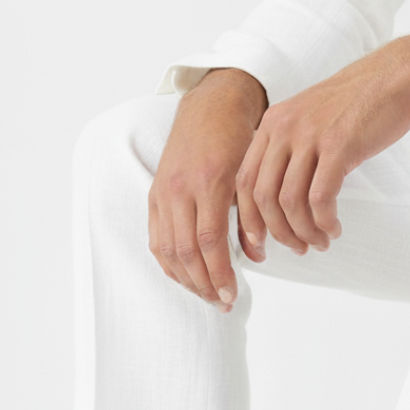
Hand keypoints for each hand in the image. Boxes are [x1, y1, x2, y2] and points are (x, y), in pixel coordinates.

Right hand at [148, 68, 267, 311]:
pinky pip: (157, 240)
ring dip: (188, 280)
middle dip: (205, 283)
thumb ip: (250, 217)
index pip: (209, 240)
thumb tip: (255, 257)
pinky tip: (187, 279)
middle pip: (186, 251)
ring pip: (168, 250)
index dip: (219, 273)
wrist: (209, 106)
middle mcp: (179, 188)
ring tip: (208, 297)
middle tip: (224, 303)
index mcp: (208, 181)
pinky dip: (170, 265)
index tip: (232, 295)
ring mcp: (163, 192)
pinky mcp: (154, 196)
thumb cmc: (236, 139)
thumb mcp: (250, 174)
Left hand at [235, 36, 409, 256]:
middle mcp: (285, 128)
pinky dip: (325, 222)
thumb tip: (282, 197)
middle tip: (297, 248)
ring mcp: (310, 136)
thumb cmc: (360, 103)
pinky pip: (320, 199)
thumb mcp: (311, 120)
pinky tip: (334, 228)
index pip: (245, 181)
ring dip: (304, 232)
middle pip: (263, 197)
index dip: (249, 219)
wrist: (397, 76)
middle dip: (278, 233)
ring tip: (321, 242)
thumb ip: (292, 151)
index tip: (260, 242)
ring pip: (290, 203)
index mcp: (274, 123)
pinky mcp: (338, 146)